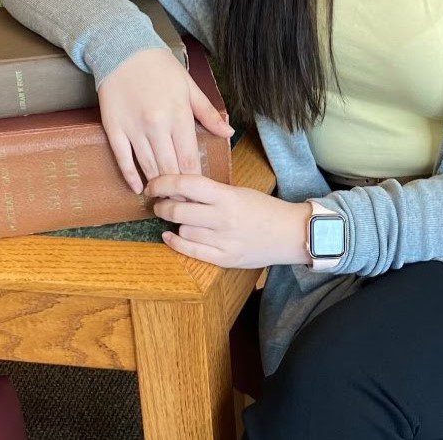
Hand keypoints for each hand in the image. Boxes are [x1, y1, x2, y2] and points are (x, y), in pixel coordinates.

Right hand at [97, 47, 234, 193]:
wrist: (124, 51)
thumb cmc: (161, 68)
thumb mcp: (189, 87)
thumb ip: (208, 113)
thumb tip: (228, 133)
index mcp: (179, 116)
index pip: (190, 159)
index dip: (194, 181)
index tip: (197, 193)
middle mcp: (157, 125)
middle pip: (170, 168)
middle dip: (177, 189)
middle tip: (182, 204)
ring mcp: (134, 128)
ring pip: (148, 166)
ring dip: (156, 185)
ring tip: (163, 198)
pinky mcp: (114, 129)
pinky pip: (123, 159)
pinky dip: (130, 177)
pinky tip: (137, 188)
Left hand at [146, 173, 312, 268]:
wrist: (289, 233)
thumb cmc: (263, 208)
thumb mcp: (238, 192)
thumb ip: (210, 192)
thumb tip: (177, 190)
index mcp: (227, 196)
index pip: (187, 184)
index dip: (164, 183)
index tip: (153, 184)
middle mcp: (223, 218)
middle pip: (178, 211)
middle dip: (162, 206)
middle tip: (158, 203)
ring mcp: (223, 241)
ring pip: (183, 231)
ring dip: (174, 223)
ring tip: (176, 218)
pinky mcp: (224, 259)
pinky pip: (191, 251)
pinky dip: (176, 243)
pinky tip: (171, 236)